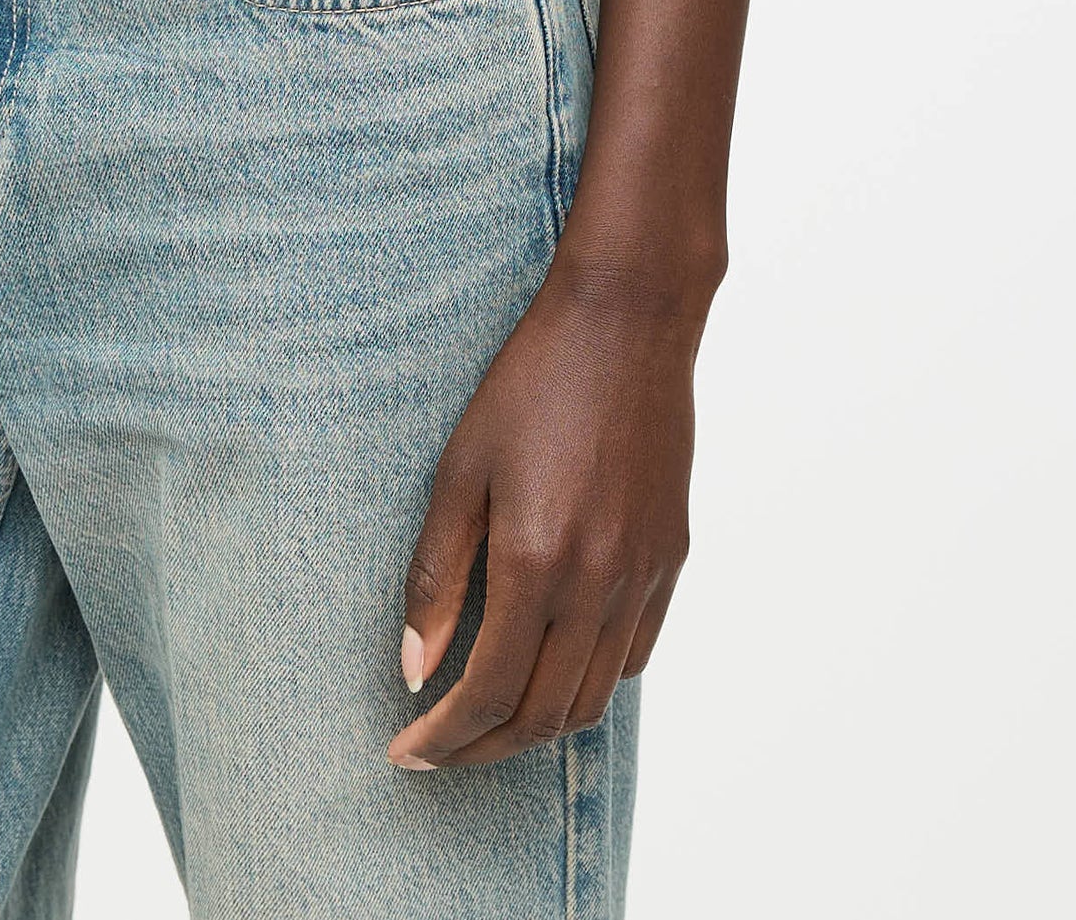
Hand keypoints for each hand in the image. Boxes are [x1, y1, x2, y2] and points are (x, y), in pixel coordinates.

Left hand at [389, 266, 695, 766]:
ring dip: (536, 726)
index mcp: (537, 563)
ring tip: (486, 721)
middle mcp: (599, 584)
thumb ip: (437, 576)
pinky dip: (587, 682)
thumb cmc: (531, 383)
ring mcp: (644, 576)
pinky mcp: (670, 559)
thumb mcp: (460, 469)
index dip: (443, 738)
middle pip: (543, 714)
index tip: (404, 753)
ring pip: (593, 698)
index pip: (488, 693)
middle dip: (482, 748)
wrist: (628, 322)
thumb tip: (415, 669)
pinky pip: (632, 656)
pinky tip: (549, 664)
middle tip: (436, 751)